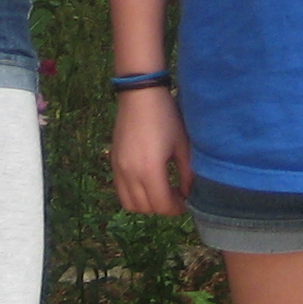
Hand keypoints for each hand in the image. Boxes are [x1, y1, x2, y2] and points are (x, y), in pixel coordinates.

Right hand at [111, 86, 191, 214]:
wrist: (140, 95)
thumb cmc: (166, 117)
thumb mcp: (182, 145)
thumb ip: (187, 173)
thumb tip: (189, 193)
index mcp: (150, 170)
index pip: (162, 205)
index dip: (176, 208)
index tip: (187, 200)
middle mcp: (130, 174)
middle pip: (146, 208)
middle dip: (163, 207)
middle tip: (177, 196)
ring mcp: (118, 169)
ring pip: (130, 204)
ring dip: (147, 204)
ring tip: (161, 191)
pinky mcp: (113, 163)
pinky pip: (121, 191)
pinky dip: (134, 195)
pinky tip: (147, 182)